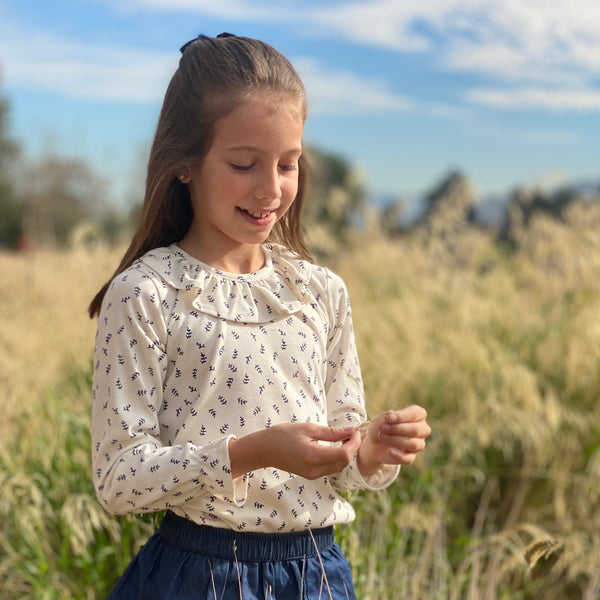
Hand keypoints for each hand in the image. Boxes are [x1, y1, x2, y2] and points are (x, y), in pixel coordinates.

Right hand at [229, 423, 361, 479]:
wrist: (264, 450)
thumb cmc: (283, 434)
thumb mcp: (308, 428)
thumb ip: (331, 432)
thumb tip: (351, 430)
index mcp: (313, 456)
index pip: (344, 455)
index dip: (354, 443)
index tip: (355, 430)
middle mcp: (314, 470)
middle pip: (344, 463)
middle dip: (352, 448)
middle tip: (351, 432)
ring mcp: (313, 475)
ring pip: (339, 467)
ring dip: (346, 453)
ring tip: (344, 437)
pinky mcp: (311, 476)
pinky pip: (331, 469)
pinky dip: (337, 458)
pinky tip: (335, 446)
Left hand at [357, 405, 430, 474]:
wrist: (375, 442)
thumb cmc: (383, 425)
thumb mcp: (382, 418)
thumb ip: (388, 416)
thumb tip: (391, 414)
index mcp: (418, 415)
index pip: (417, 413)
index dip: (403, 416)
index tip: (388, 418)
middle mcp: (422, 429)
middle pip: (416, 430)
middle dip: (397, 428)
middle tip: (382, 427)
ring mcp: (418, 444)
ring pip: (414, 444)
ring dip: (395, 439)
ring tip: (381, 436)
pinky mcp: (410, 457)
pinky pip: (408, 458)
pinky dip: (398, 455)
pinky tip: (389, 451)